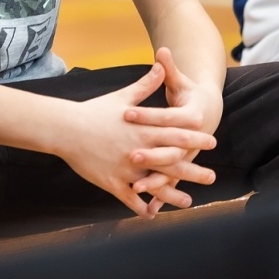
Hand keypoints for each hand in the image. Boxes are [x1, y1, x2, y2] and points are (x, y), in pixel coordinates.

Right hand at [60, 63, 216, 217]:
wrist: (66, 128)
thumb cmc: (94, 111)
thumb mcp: (123, 96)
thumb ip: (146, 84)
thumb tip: (161, 64)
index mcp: (143, 129)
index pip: (175, 133)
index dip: (195, 138)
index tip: (212, 141)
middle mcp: (138, 150)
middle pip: (172, 162)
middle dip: (193, 171)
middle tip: (212, 177)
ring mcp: (125, 168)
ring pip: (155, 185)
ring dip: (173, 195)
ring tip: (189, 202)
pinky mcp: (111, 182)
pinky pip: (130, 199)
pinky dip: (141, 207)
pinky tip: (152, 214)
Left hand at [123, 49, 220, 213]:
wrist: (210, 113)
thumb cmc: (190, 96)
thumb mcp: (181, 82)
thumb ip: (169, 69)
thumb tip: (162, 48)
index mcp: (189, 116)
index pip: (166, 116)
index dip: (147, 115)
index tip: (126, 113)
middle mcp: (190, 139)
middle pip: (170, 148)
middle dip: (152, 154)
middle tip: (132, 156)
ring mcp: (186, 156)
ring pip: (172, 171)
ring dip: (156, 182)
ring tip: (138, 189)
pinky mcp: (181, 167)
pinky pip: (171, 185)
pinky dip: (161, 196)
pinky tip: (148, 209)